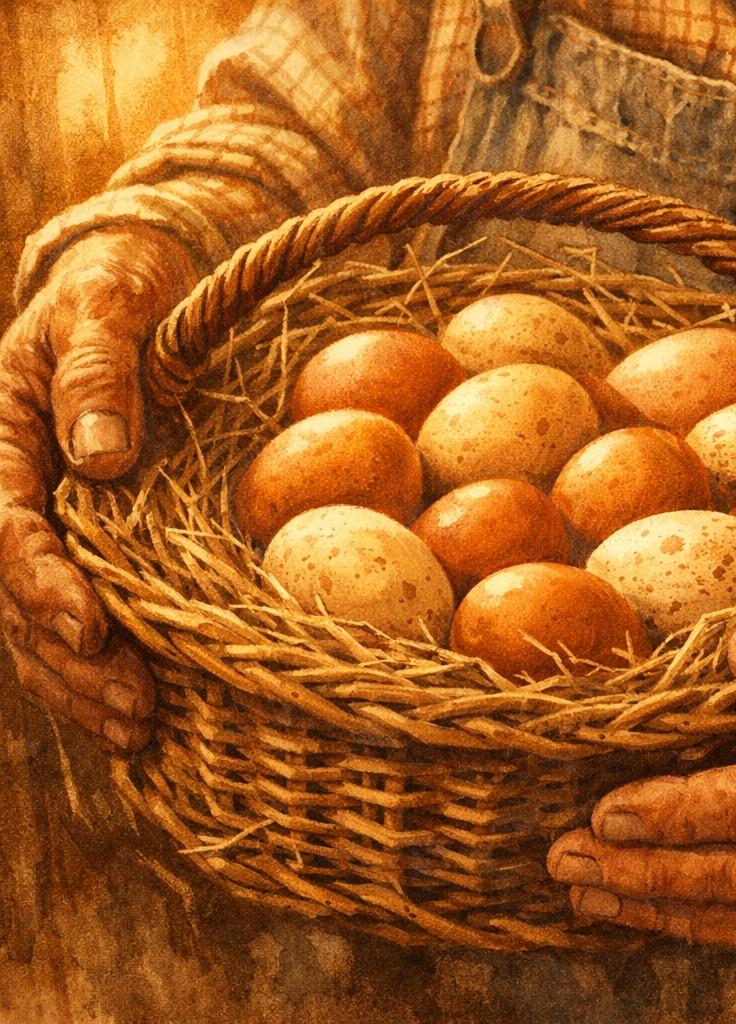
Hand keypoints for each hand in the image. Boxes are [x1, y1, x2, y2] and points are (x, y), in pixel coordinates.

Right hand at [0, 227, 197, 749]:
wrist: (132, 282)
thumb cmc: (122, 286)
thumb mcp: (110, 306)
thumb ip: (98, 375)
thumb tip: (100, 459)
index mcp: (0, 434)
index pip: (4, 524)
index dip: (41, 583)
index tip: (90, 630)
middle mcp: (9, 485)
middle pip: (17, 592)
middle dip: (71, 659)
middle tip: (135, 711)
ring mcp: (39, 516)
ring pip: (37, 618)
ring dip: (83, 682)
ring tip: (140, 733)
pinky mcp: (78, 536)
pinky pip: (71, 610)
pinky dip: (96, 665)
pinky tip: (135, 712)